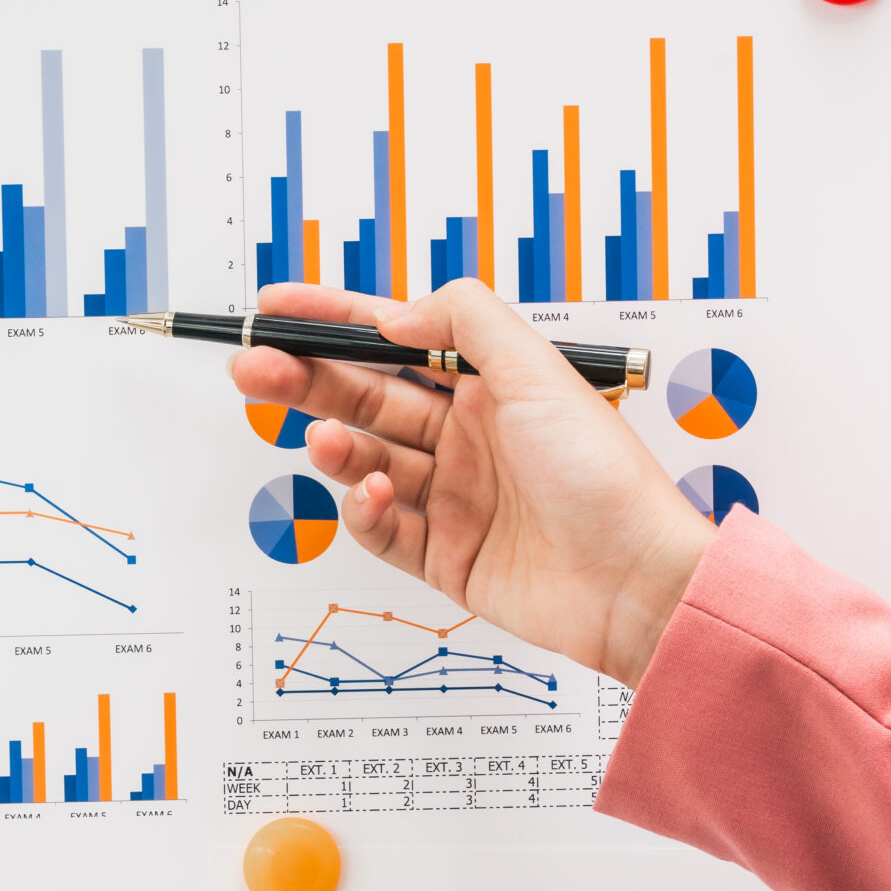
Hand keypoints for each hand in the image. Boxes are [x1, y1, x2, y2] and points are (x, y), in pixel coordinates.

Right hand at [232, 280, 715, 685]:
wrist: (635, 583)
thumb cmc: (605, 479)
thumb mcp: (539, 372)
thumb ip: (465, 321)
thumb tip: (394, 314)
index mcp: (490, 386)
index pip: (394, 341)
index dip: (332, 322)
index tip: (278, 308)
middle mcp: (468, 438)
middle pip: (366, 396)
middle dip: (306, 379)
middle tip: (255, 368)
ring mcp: (454, 499)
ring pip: (366, 459)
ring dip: (334, 444)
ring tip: (320, 437)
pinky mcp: (445, 557)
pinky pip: (381, 528)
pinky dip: (363, 509)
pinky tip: (367, 492)